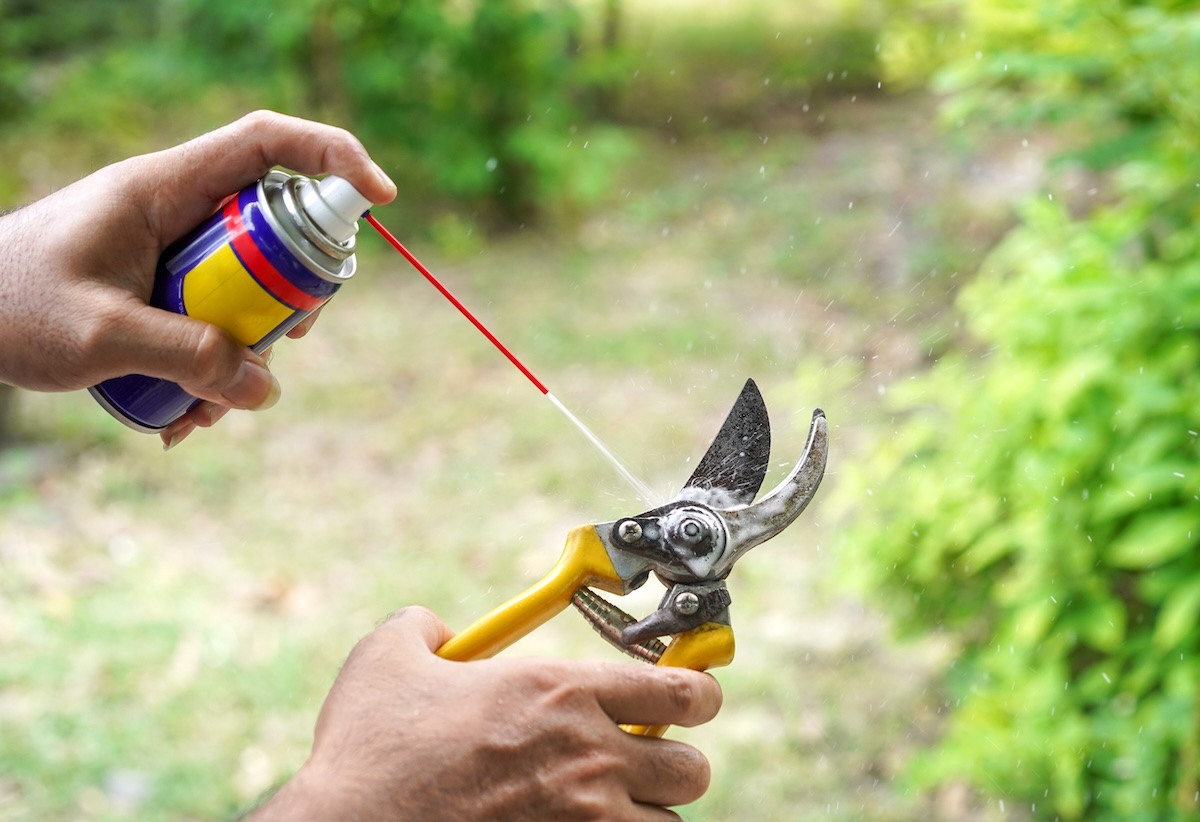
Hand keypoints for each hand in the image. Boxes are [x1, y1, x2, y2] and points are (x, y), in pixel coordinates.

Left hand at [0, 110, 396, 447]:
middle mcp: (178, 210)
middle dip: (295, 293)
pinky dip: (214, 371)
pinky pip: (217, 321)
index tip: (383, 197)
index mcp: (163, 188)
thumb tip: (265, 389)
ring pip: (251, 288)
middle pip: (277, 228)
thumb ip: (186, 358)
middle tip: (288, 341)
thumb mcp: (98, 337)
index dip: (333, 157)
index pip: (265, 144)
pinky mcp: (164, 288)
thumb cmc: (7, 306)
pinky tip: (181, 416)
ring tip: (205, 411)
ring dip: (248, 352)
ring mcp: (174, 250)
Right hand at [251, 608, 721, 820]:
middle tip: (645, 759)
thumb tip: (437, 629)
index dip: (699, 691)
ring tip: (609, 806)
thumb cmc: (369, 750)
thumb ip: (423, 627)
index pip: (678, 689)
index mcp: (557, 693)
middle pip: (692, 766)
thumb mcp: (387, 659)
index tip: (694, 697)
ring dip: (645, 813)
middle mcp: (586, 755)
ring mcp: (582, 819)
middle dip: (676, 762)